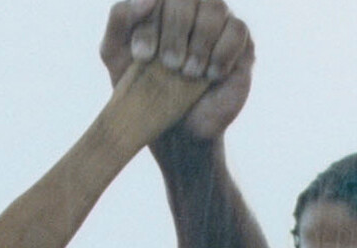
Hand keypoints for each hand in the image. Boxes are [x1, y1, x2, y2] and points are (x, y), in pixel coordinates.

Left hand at [100, 0, 253, 141]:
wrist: (173, 126)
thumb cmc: (141, 85)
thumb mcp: (115, 53)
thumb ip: (119, 19)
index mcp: (161, 2)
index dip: (150, 23)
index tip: (143, 55)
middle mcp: (191, 4)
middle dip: (175, 32)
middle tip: (169, 65)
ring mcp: (218, 20)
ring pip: (215, 7)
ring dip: (199, 44)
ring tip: (189, 73)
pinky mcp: (241, 41)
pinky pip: (237, 29)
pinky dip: (222, 53)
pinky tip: (210, 75)